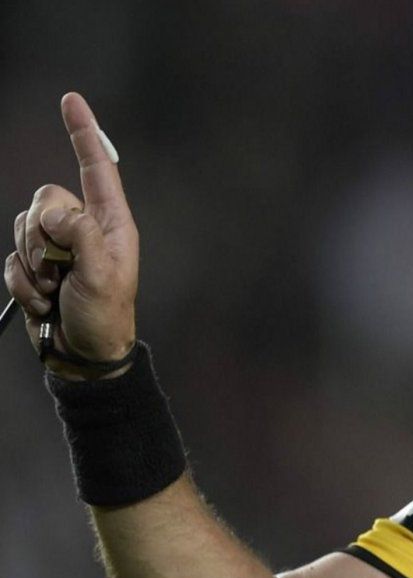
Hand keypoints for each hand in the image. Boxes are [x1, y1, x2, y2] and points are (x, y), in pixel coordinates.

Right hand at [3, 93, 137, 378]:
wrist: (82, 354)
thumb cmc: (104, 315)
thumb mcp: (102, 275)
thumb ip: (82, 237)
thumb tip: (58, 214)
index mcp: (111, 222)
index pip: (96, 167)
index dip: (83, 132)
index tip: (71, 99)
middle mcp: (83, 227)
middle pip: (45, 199)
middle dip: (43, 236)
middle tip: (61, 271)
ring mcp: (56, 246)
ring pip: (23, 227)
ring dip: (33, 266)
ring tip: (56, 290)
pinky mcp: (33, 265)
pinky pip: (11, 259)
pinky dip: (22, 283)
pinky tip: (43, 303)